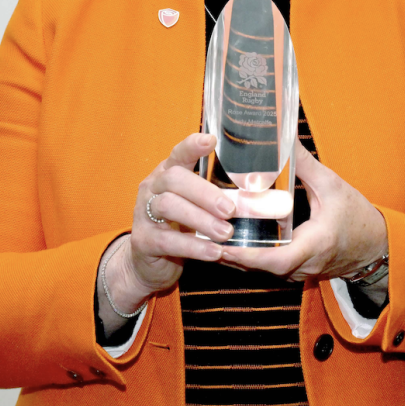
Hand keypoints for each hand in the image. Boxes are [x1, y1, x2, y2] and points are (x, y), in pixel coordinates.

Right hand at [106, 133, 236, 310]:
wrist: (151, 264)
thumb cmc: (181, 229)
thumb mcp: (198, 209)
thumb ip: (220, 200)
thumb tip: (262, 201)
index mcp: (168, 173)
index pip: (178, 153)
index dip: (192, 145)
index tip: (212, 140)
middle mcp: (153, 188)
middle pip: (174, 178)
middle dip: (205, 192)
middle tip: (230, 210)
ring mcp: (143, 213)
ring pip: (169, 206)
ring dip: (201, 219)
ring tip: (226, 233)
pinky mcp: (143, 241)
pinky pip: (167, 240)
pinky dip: (194, 246)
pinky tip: (214, 252)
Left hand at [220, 144, 386, 282]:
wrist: (376, 246)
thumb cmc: (358, 216)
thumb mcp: (333, 185)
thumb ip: (305, 164)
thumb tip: (283, 138)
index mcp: (315, 244)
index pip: (277, 259)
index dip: (248, 256)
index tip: (224, 246)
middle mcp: (304, 264)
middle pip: (260, 267)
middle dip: (232, 255)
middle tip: (204, 236)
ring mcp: (300, 272)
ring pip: (262, 271)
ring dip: (237, 258)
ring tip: (208, 238)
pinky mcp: (297, 271)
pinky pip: (268, 268)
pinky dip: (249, 257)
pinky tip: (231, 242)